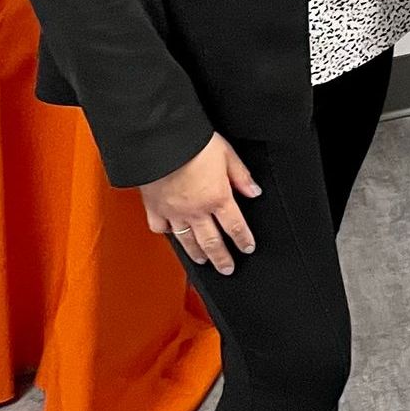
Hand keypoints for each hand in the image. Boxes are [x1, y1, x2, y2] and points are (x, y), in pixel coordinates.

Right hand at [139, 133, 261, 274]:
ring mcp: (174, 212)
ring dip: (197, 254)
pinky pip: (161, 228)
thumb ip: (241, 176)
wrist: (161, 142)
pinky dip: (167, 234)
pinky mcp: (155, 208)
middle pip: (212, 242)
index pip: (235, 226)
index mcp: (217, 197)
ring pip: (187, 241)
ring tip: (202, 261)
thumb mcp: (227, 154)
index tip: (248, 248)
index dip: (243, 240)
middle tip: (227, 269)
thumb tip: (254, 191)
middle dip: (222, 258)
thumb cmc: (194, 144)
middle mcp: (196, 210)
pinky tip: (172, 236)